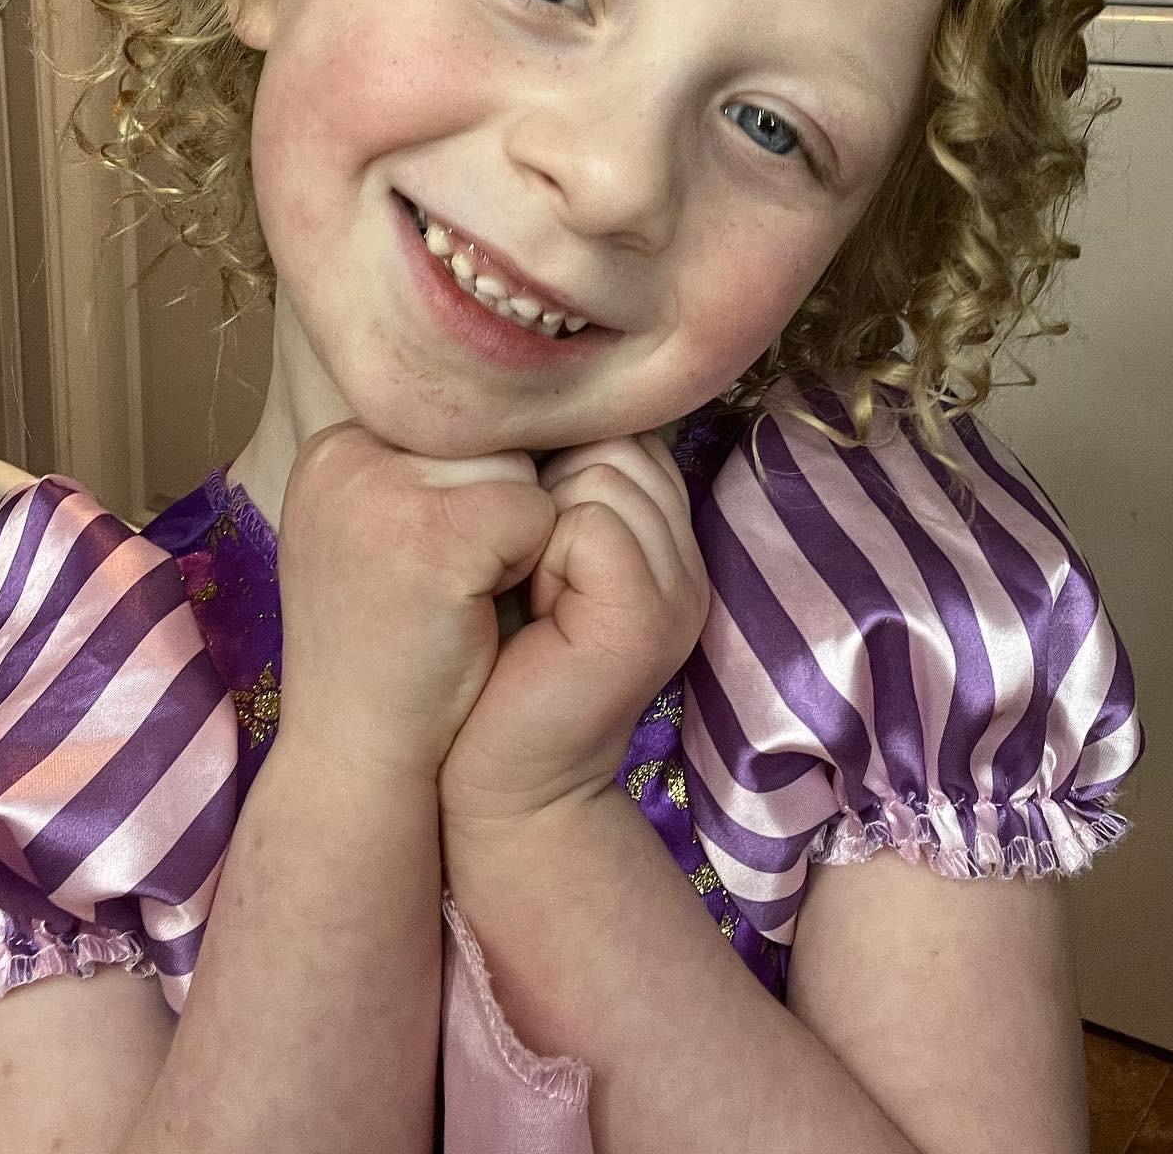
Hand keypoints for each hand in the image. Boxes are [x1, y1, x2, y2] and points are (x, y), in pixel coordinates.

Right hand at [273, 421, 556, 783]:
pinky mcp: (437, 534)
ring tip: (458, 597)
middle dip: (493, 509)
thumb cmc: (384, 650)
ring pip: (516, 470)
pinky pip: (536, 513)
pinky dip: (529, 564)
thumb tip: (510, 411)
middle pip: (485, 439)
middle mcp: (343, 456)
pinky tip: (476, 610)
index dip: (471, 489)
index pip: (451, 422)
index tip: (441, 555)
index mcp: (330, 452)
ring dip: (513, 536)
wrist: (356, 756)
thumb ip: (418, 470)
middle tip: (447, 584)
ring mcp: (384, 490)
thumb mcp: (377, 535)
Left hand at [439, 432, 708, 835]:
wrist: (487, 777)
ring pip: (608, 471)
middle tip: (521, 571)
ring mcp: (680, 586)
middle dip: (548, 487)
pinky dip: (544, 553)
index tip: (522, 536)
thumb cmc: (485, 658)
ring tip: (527, 591)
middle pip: (619, 441)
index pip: (625, 432)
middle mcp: (687, 556)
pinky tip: (532, 607)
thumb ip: (553, 485)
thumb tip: (525, 395)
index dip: (557, 465)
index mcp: (662, 537)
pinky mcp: (649, 616)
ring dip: (542, 521)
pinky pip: (594, 522)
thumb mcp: (529, 554)